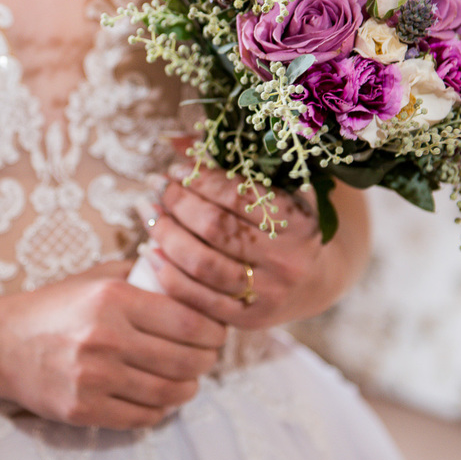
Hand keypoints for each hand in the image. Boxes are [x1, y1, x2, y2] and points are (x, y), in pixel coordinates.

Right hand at [0, 261, 227, 429]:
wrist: (0, 344)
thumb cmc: (54, 307)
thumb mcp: (96, 278)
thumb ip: (141, 274)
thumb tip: (188, 275)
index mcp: (113, 299)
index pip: (188, 322)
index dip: (212, 332)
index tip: (214, 333)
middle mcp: (105, 338)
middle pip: (185, 360)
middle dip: (206, 361)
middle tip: (205, 357)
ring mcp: (94, 379)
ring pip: (168, 392)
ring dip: (188, 388)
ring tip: (187, 379)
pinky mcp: (83, 410)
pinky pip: (142, 417)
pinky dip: (160, 410)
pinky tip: (159, 397)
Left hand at [142, 166, 323, 329]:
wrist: (312, 281)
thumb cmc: (285, 225)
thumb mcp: (274, 191)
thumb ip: (229, 166)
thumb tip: (173, 139)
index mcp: (299, 221)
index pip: (238, 195)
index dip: (199, 178)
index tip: (175, 168)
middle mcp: (287, 260)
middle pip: (215, 228)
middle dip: (177, 202)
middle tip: (156, 186)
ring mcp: (267, 293)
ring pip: (202, 263)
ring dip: (165, 233)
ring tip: (148, 212)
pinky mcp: (247, 320)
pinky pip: (197, 299)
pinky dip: (167, 273)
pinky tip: (150, 250)